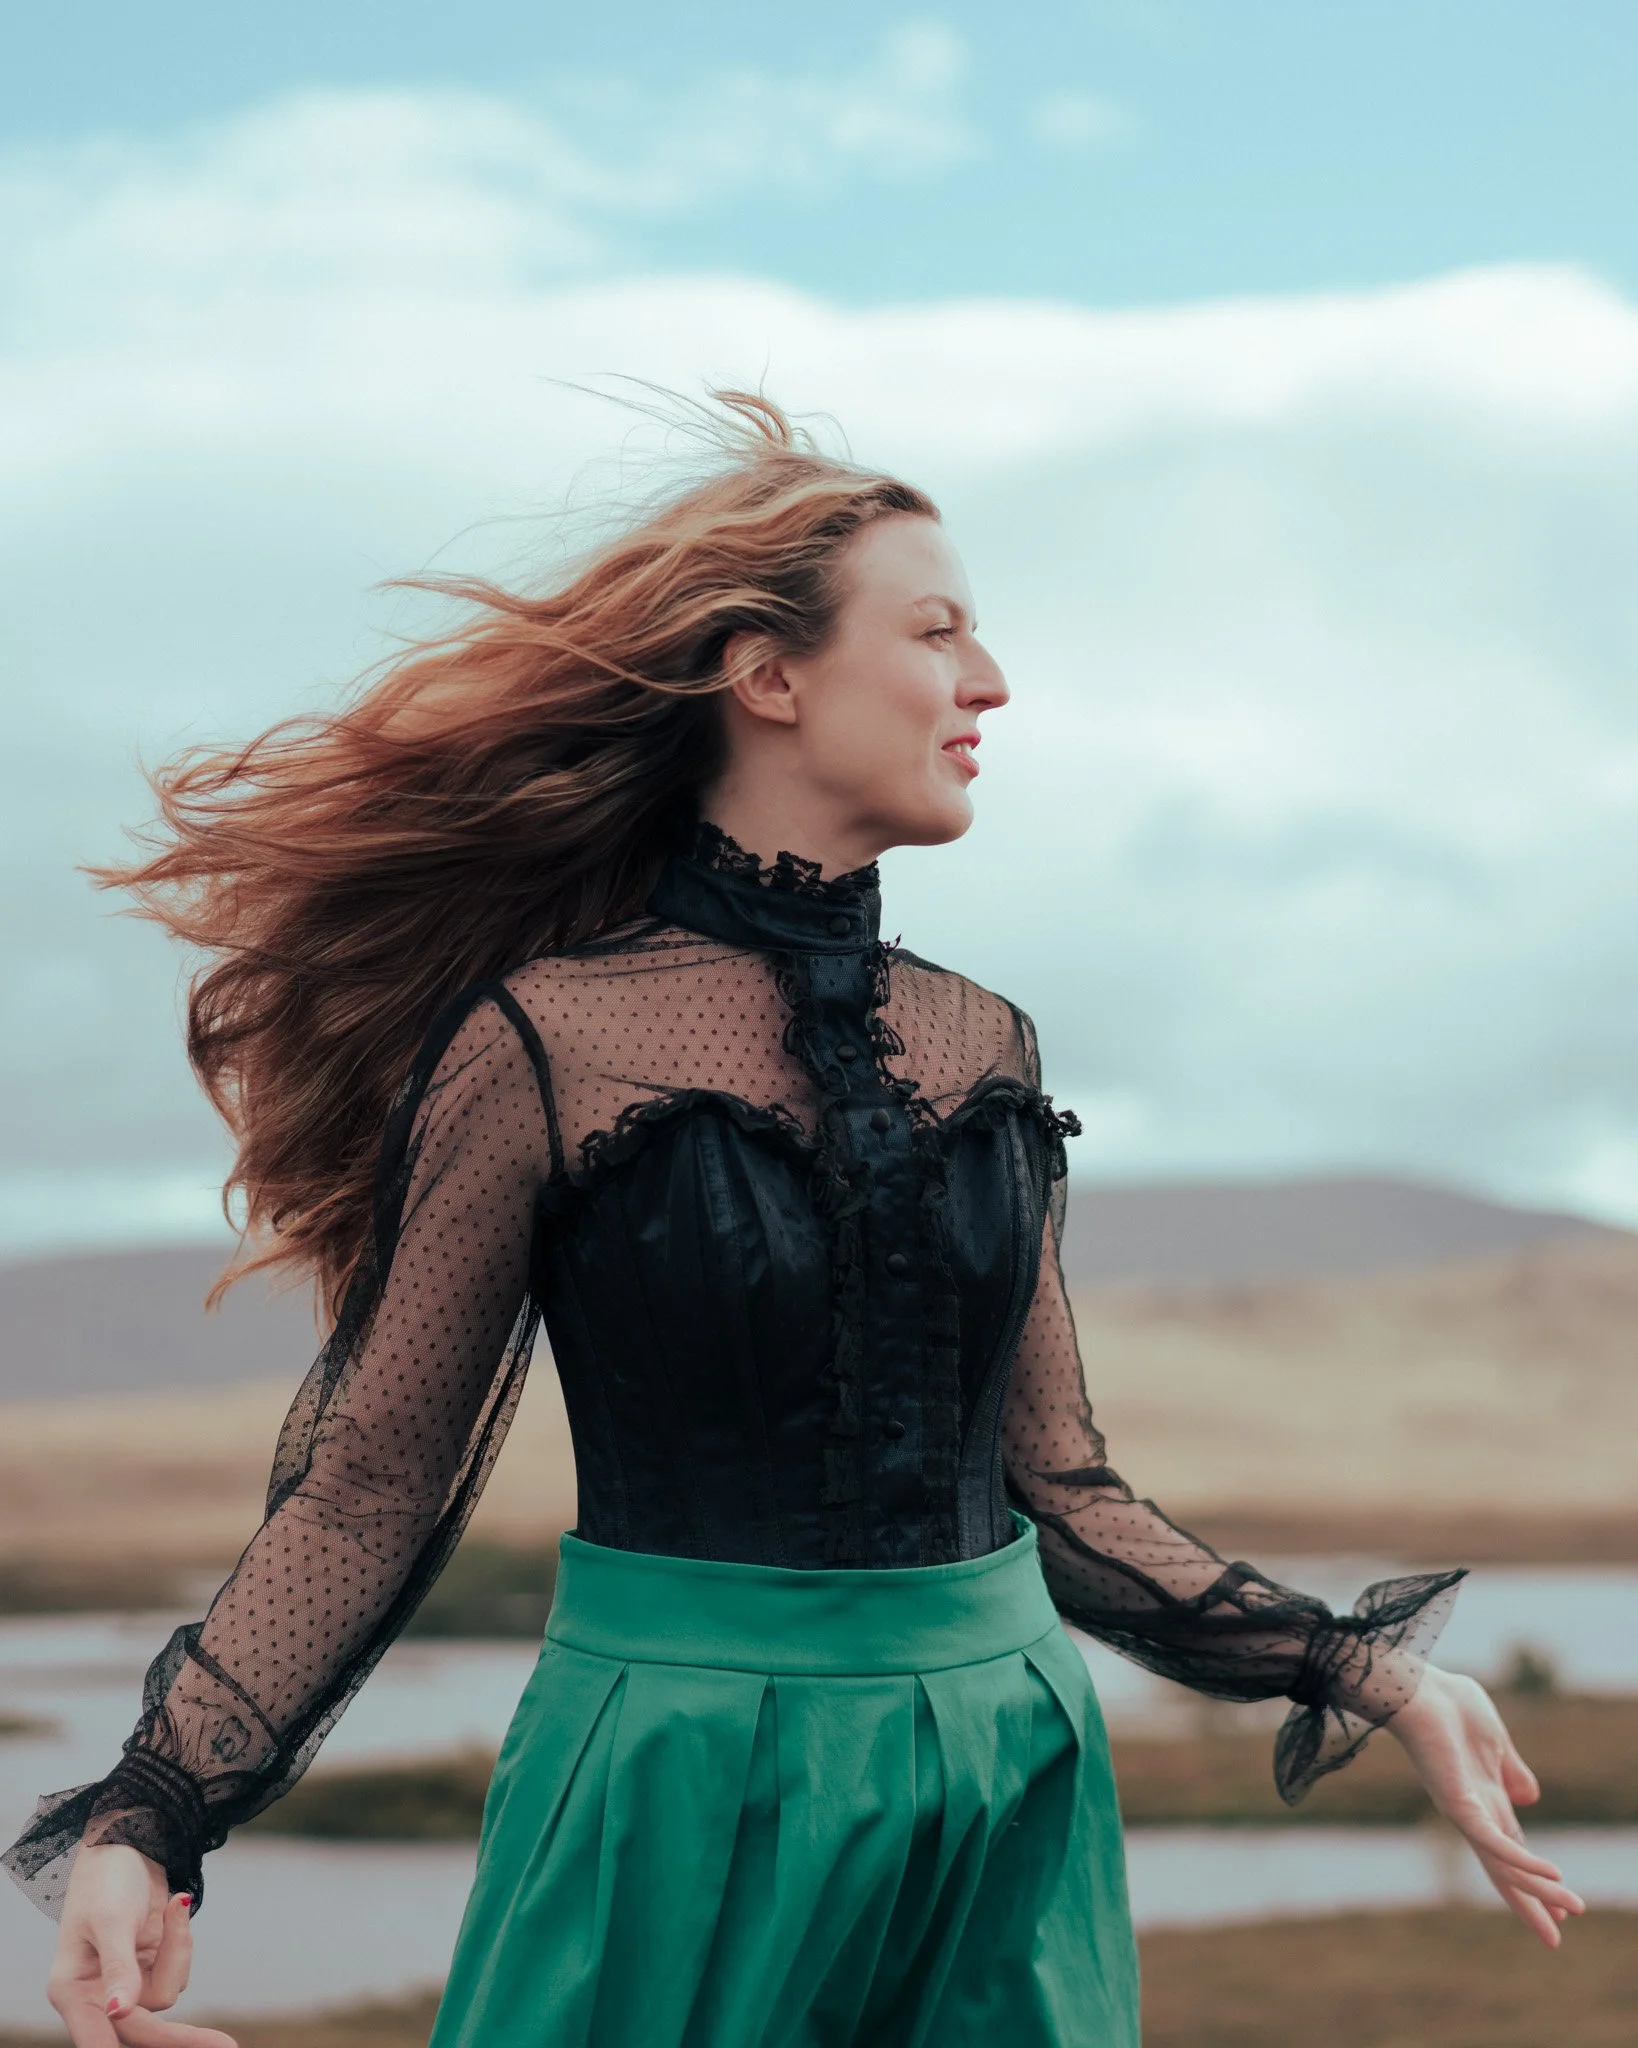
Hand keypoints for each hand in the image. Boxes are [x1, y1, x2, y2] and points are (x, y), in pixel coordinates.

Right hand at [48, 1843, 236, 2047]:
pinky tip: (173, 1904)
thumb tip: (119, 2013)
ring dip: (179, 1950)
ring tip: (172, 1904)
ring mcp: (124, 1981)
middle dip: (184, 2036)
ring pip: (167, 1993)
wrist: (127, 1840)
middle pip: (143, 2029)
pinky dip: (182, 1941)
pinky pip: (178, 1969)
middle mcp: (96, 1993)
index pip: (98, 2039)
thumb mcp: (112, 1921)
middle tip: (226, 2046)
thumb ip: (119, 1969)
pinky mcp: (148, 1965)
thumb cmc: (107, 1879)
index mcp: (72, 1989)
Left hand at [1388, 1664, 1584, 1947]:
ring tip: (1572, 1909)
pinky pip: (1496, 1842)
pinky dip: (1524, 1860)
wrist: (1417, 1689)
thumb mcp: (1495, 1741)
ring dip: (1542, 1890)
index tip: (1562, 1907)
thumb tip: (1529, 1799)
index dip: (1537, 1879)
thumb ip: (1512, 1771)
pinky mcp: (1458, 1804)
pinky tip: (1552, 1874)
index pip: (1514, 1850)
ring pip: (1506, 1865)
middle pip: (1507, 1871)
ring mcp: (1465, 1812)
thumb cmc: (1449, 1705)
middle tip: (1555, 1941)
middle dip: (1532, 1904)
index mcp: (1484, 1800)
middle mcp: (1473, 1813)